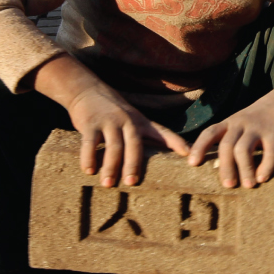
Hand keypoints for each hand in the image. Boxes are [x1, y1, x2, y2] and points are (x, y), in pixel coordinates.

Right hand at [62, 85, 190, 187]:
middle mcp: (127, 121)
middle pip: (134, 145)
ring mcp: (108, 121)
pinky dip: (89, 158)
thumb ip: (145, 134)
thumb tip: (162, 155)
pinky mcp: (90, 123)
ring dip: (110, 167)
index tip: (188, 154)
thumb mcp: (132, 117)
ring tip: (108, 184)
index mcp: (140, 121)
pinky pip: (90, 143)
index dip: (175, 142)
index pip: (162, 132)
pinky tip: (89, 171)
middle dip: (133, 164)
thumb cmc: (112, 109)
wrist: (85, 90)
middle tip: (132, 183)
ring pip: (113, 146)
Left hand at [187, 93, 273, 187]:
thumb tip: (220, 169)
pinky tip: (263, 178)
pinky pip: (270, 151)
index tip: (192, 163)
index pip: (209, 133)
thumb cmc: (260, 119)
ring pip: (244, 149)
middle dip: (225, 167)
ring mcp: (258, 128)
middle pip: (227, 145)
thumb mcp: (241, 125)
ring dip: (245, 169)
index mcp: (229, 123)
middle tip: (228, 185)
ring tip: (248, 185)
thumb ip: (231, 141)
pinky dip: (266, 166)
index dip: (199, 147)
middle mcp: (241, 124)